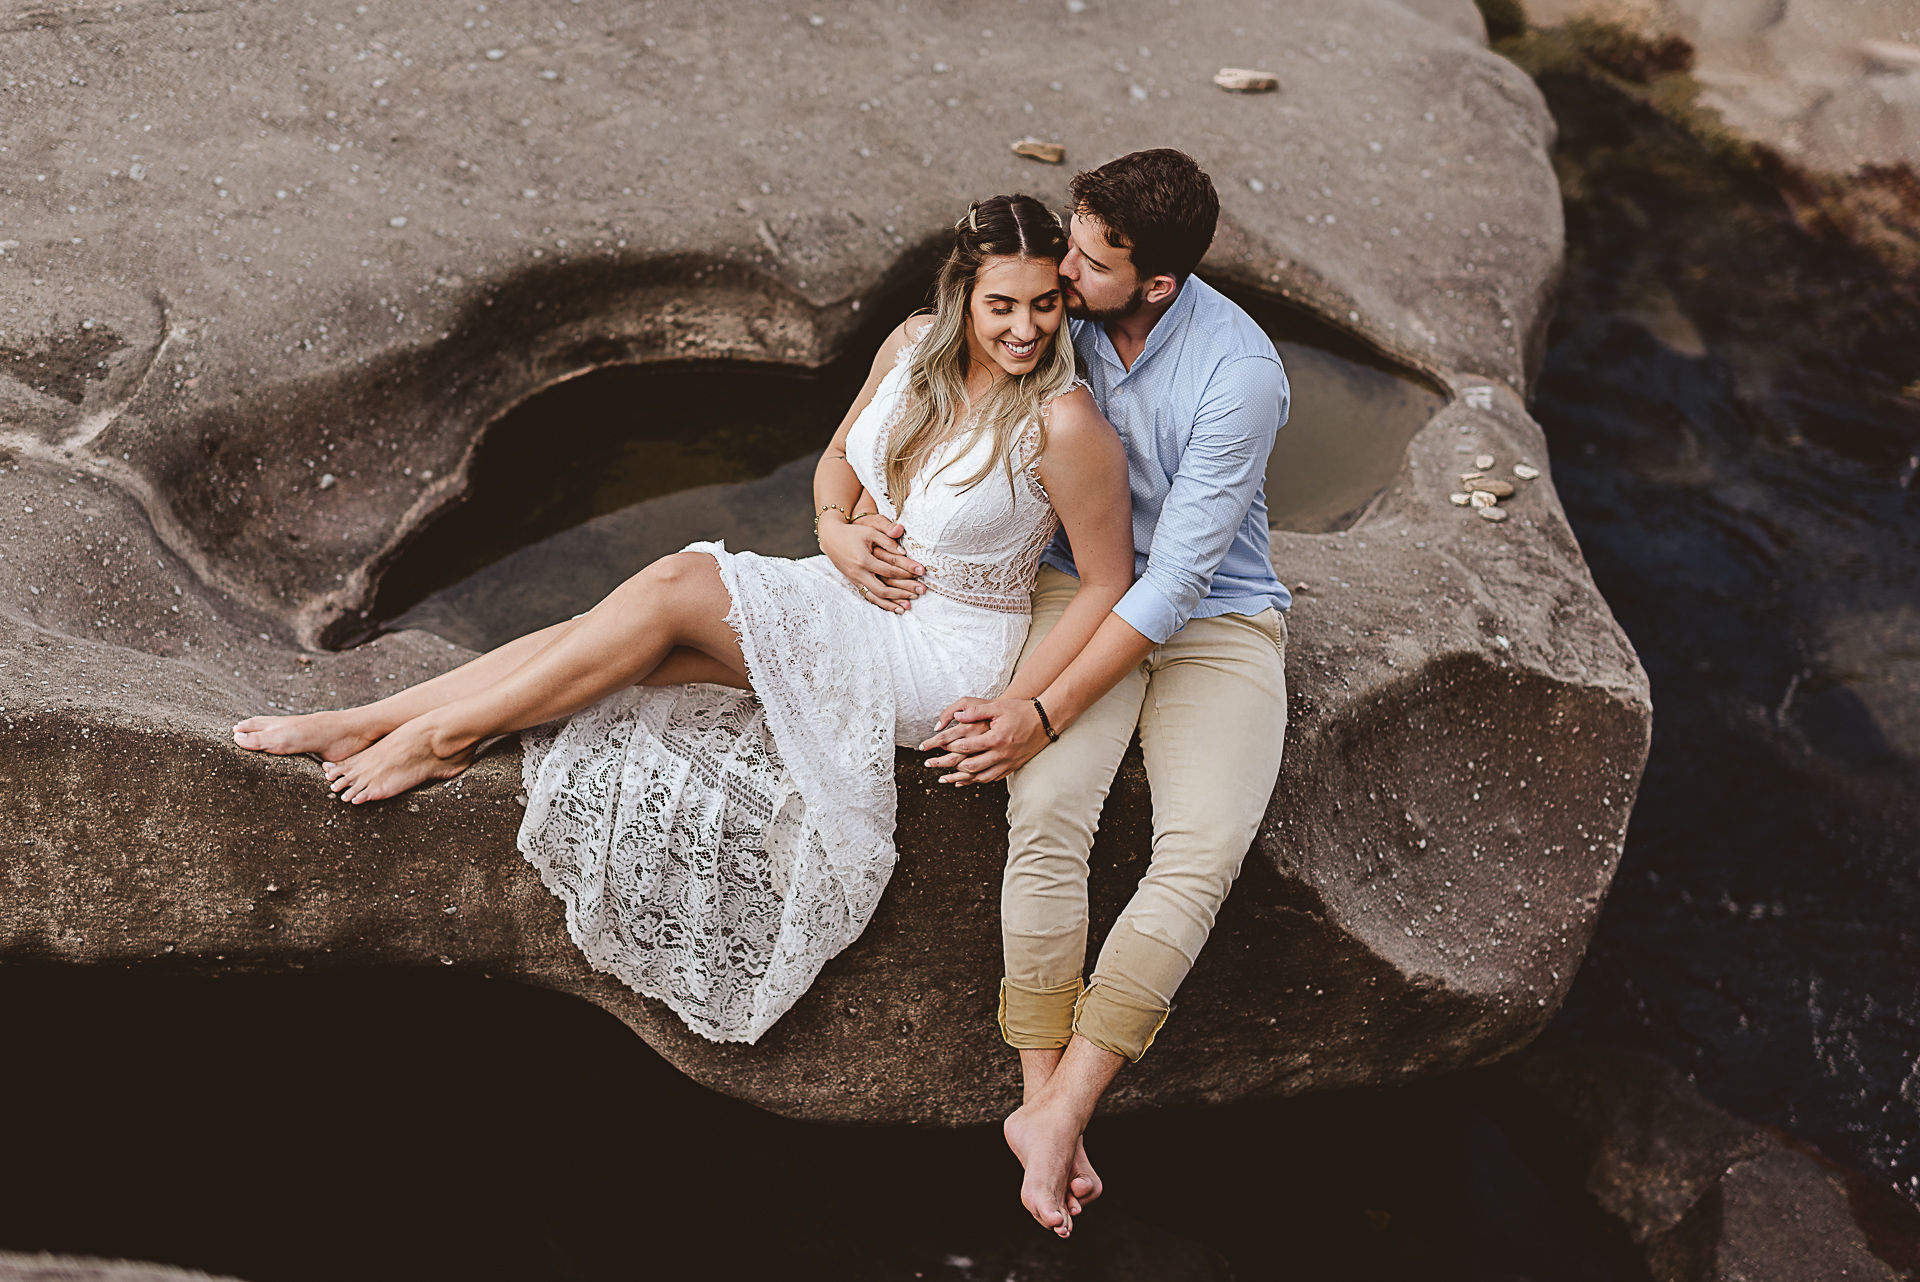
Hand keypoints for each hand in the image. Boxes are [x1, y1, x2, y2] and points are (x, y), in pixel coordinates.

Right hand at [818, 516, 925, 612]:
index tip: (922, 571)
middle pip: (883, 589)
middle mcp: (859, 573)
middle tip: (921, 592)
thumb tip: (904, 552)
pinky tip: (893, 608)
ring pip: (875, 597)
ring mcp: (855, 580)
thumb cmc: (853, 532)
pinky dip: (881, 603)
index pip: (889, 570)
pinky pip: (868, 597)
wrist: (831, 537)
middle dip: (903, 592)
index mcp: (864, 560)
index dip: (907, 571)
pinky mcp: (854, 582)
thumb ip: (888, 540)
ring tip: (909, 606)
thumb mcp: (870, 531)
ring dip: (892, 603)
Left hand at [918, 696, 1051, 784]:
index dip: (949, 747)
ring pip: (981, 777)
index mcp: (996, 738)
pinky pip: (992, 778)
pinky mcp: (1012, 767)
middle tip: (931, 765)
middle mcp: (1002, 753)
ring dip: (960, 779)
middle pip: (971, 766)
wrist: (1045, 720)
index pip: (967, 746)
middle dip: (949, 767)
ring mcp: (1008, 762)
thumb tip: (956, 717)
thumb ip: (976, 711)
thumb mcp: (998, 707)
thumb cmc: (1020, 710)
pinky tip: (965, 781)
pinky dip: (976, 781)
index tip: (934, 747)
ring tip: (944, 779)